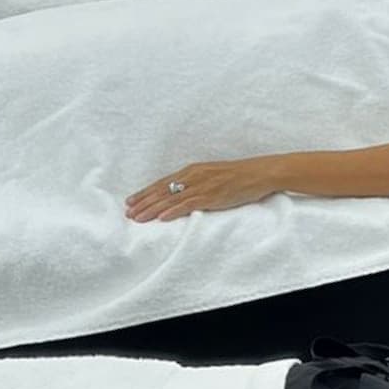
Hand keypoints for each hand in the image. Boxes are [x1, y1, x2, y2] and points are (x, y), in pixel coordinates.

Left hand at [125, 160, 278, 222]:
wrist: (261, 172)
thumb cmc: (240, 175)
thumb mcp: (213, 175)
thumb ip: (197, 182)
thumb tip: (183, 193)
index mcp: (193, 170)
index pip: (163, 183)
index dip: (145, 193)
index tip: (131, 201)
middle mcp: (194, 176)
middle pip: (162, 190)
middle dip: (143, 202)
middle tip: (127, 213)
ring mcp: (202, 185)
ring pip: (171, 198)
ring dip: (152, 209)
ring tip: (138, 218)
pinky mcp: (212, 196)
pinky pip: (188, 204)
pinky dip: (173, 211)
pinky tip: (161, 218)